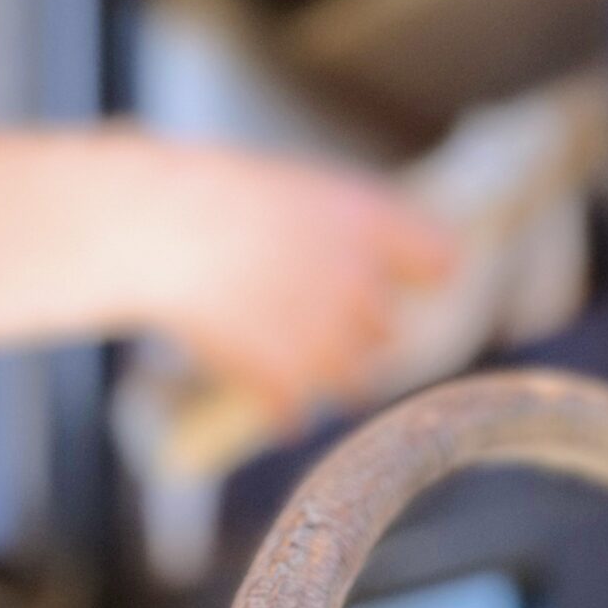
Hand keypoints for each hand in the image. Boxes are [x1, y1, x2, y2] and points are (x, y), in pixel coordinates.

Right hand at [110, 139, 455, 420]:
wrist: (166, 232)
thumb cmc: (222, 200)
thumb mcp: (302, 192)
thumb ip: (355, 232)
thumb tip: (378, 274)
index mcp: (372, 226)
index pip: (441, 262)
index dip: (428, 276)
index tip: (411, 283)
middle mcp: (364, 286)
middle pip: (388, 331)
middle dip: (358, 330)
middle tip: (313, 317)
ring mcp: (329, 341)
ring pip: (354, 380)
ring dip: (328, 374)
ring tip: (289, 355)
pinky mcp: (288, 384)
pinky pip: (297, 414)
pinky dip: (282, 410)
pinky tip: (264, 393)